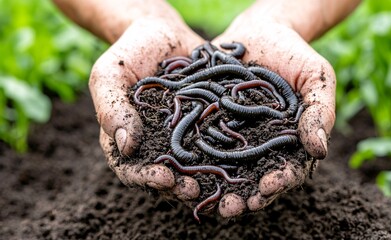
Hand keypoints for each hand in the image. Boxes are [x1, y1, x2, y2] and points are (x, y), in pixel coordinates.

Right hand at [90, 15, 205, 199]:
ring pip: (192, 167)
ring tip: (213, 185)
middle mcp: (156, 144)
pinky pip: (214, 145)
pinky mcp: (206, 125)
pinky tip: (235, 162)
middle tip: (192, 190)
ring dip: (201, 180)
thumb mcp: (111, 75)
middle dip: (178, 187)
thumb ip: (112, 109)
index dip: (146, 179)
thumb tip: (126, 147)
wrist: (164, 33)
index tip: (163, 179)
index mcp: (128, 139)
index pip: (132, 169)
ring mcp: (183, 137)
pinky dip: (223, 157)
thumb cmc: (131, 53)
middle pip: (164, 176)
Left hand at [211, 12, 335, 216]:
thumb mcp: (315, 78)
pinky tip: (183, 170)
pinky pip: (202, 144)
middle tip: (231, 209)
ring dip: (216, 188)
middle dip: (244, 196)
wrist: (260, 31)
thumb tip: (319, 151)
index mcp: (290, 142)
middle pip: (254, 178)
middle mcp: (261, 145)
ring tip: (206, 201)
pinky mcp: (211, 124)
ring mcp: (235, 137)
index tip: (269, 187)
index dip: (279, 182)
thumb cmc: (295, 54)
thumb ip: (319, 112)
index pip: (288, 170)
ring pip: (226, 169)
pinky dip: (194, 159)